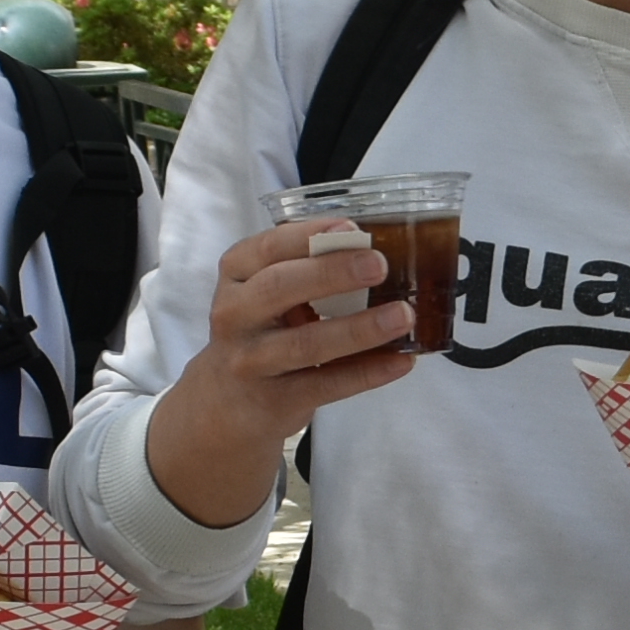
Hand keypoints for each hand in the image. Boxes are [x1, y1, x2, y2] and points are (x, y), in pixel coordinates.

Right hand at [142, 215, 424, 526]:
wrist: (226, 402)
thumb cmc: (262, 330)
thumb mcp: (266, 292)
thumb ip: (306, 269)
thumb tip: (375, 251)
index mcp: (237, 274)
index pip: (269, 247)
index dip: (310, 235)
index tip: (353, 228)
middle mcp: (235, 315)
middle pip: (279, 288)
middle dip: (331, 273)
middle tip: (380, 265)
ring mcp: (250, 361)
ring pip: (304, 344)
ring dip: (359, 329)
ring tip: (403, 316)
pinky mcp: (273, 401)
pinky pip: (325, 385)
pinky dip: (367, 372)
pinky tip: (401, 361)